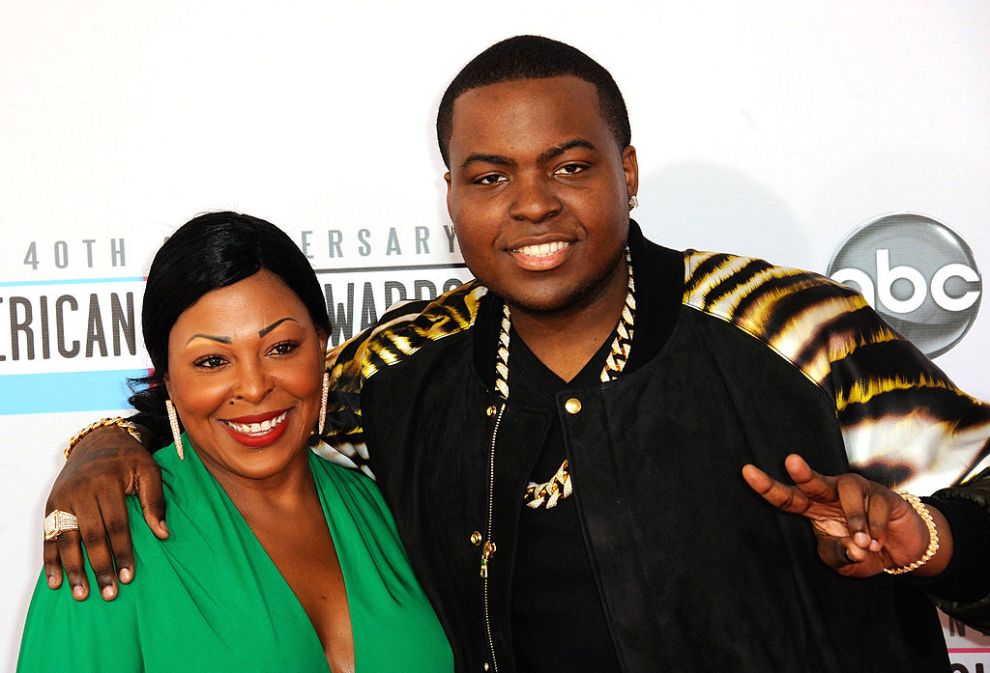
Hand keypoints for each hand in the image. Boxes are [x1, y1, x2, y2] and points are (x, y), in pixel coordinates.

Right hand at [44, 426, 166, 600]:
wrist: (99, 440)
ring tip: (82, 593)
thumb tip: (162, 534)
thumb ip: (155, 502)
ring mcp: (63, 499)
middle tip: (109, 593)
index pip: (116, 525)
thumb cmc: (129, 459)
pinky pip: (49, 536)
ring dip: (74, 569)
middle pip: (91, 536)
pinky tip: (55, 580)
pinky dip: (51, 560)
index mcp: (107, 483)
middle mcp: (81, 491)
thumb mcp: (149, 471)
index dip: (122, 552)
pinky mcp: (52, 505)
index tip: (129, 576)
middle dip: (100, 567)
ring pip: (67, 539)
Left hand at [741, 454, 951, 577]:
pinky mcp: (883, 495)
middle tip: (791, 462)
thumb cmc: (863, 551)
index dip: (767, 486)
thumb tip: (853, 548)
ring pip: (849, 491)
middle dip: (802, 472)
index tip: (746, 471)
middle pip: (813, 481)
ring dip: (855, 520)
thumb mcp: (844, 560)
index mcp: (813, 508)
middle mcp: (832, 493)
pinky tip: (879, 542)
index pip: (786, 497)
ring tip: (865, 543)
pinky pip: (876, 505)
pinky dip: (877, 527)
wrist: (901, 549)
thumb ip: (839, 555)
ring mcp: (858, 490)